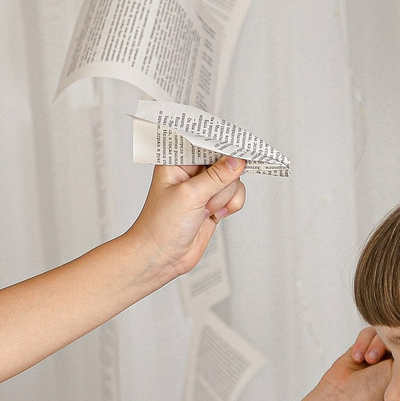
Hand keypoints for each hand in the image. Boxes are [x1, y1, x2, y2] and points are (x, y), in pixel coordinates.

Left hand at [127, 157, 246, 281]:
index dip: (222, 146)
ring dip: (223, 197)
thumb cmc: (161, 225)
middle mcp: (191, 171)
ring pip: (233, 180)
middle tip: (206, 195)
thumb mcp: (189, 195)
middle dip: (221, 181)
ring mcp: (203, 188)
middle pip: (225, 161)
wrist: (160, 258)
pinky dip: (231, 205)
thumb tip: (237, 160)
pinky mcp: (213, 203)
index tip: (239, 149)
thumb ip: (216, 176)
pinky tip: (214, 215)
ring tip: (205, 210)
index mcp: (176, 161)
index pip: (205, 142)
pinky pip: (235, 196)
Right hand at [307, 327, 396, 400]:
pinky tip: (357, 359)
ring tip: (368, 360)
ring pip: (384, 333)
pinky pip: (368, 333)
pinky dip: (363, 343)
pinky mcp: (362, 348)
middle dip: (390, 344)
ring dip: (375, 344)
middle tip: (378, 360)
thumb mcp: (398, 374)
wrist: (339, 400)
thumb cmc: (370, 396)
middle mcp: (395, 363)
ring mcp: (379, 355)